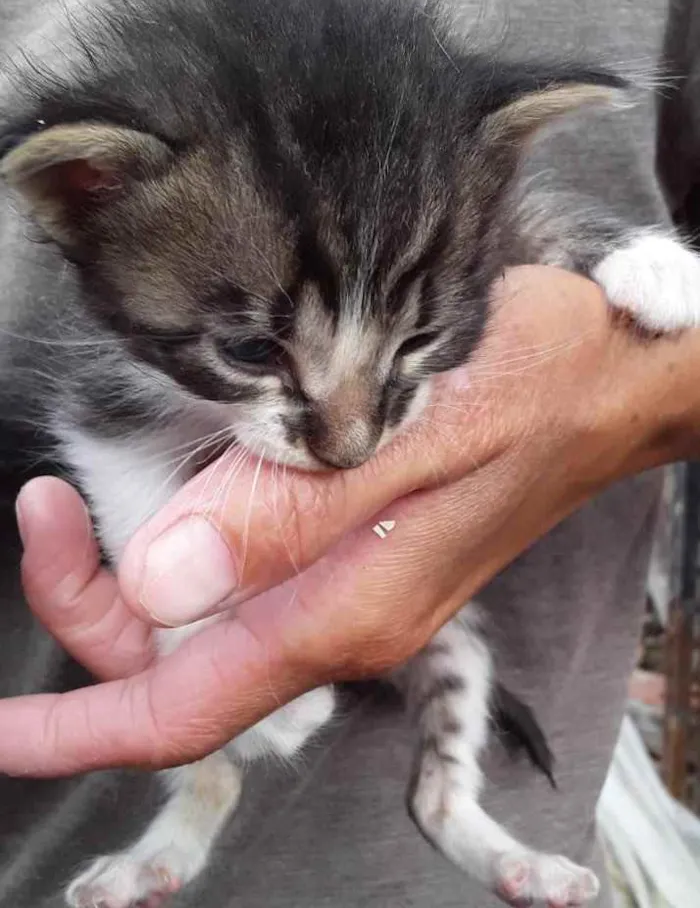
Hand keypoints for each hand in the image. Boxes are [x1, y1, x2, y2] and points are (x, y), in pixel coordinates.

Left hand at [3, 266, 691, 776]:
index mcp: (345, 607)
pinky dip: (181, 546)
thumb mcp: (411, 434)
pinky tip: (168, 487)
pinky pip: (243, 575)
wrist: (614, 375)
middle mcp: (342, 613)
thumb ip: (288, 512)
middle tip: (45, 504)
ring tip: (76, 493)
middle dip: (88, 603)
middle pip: (177, 661)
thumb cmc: (532, 386)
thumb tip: (165, 580)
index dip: (76, 729)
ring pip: (203, 617)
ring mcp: (352, 582)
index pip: (183, 706)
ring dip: (128, 572)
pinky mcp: (360, 542)